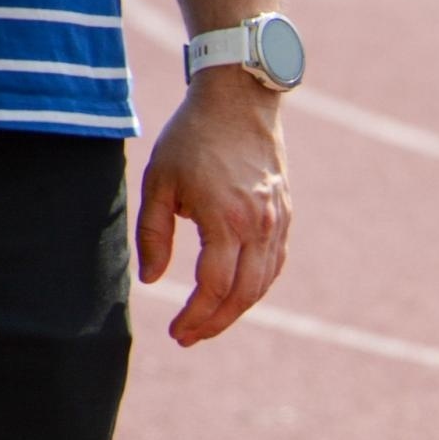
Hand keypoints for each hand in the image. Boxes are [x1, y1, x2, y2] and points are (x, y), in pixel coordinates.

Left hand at [135, 71, 291, 346]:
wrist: (240, 102)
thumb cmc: (192, 138)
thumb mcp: (159, 182)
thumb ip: (154, 235)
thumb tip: (153, 280)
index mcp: (226, 219)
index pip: (214, 286)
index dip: (195, 315)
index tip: (176, 332)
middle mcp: (259, 226)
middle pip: (243, 295)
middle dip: (215, 322)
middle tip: (189, 337)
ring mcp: (278, 223)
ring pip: (263, 284)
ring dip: (236, 310)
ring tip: (209, 322)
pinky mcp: (285, 217)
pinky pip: (275, 266)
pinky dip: (257, 288)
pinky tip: (236, 296)